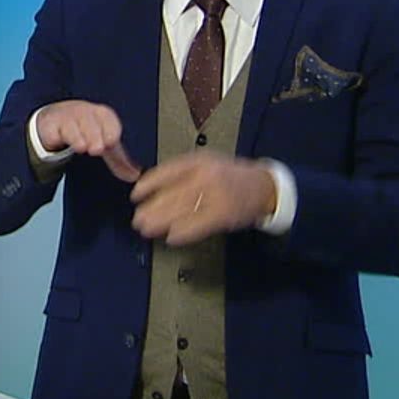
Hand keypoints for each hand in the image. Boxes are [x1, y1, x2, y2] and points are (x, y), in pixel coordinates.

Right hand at [36, 100, 141, 182]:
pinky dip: (59, 137)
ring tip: (82, 147)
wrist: (56, 120)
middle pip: (90, 122)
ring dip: (78, 137)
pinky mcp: (51, 124)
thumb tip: (134, 175)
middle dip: (94, 135)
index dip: (110, 130)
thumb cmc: (84, 130)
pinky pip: (55, 130)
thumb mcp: (103, 143)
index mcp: (101, 114)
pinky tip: (64, 143)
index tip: (112, 142)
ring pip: (72, 125)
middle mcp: (84, 112)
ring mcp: (66, 117)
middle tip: (97, 149)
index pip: (108, 118)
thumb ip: (118, 160)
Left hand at [129, 152, 277, 245]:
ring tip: (146, 229)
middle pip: (172, 193)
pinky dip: (183, 232)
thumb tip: (150, 190)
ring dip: (161, 221)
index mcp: (198, 161)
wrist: (263, 186)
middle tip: (137, 219)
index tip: (135, 196)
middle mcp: (206, 175)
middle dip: (152, 208)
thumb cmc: (229, 176)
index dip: (149, 185)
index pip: (167, 171)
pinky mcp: (224, 213)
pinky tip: (171, 237)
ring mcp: (216, 194)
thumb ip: (180, 174)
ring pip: (182, 209)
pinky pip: (198, 224)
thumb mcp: (205, 165)